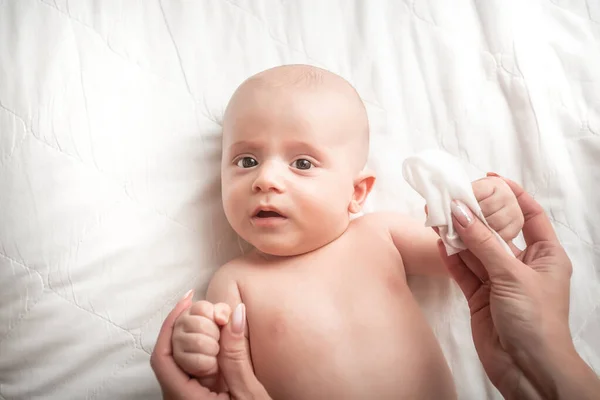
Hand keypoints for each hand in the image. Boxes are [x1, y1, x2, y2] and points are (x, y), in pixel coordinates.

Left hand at [150, 291, 271, 399]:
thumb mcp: (247, 394)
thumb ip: (236, 354)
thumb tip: (234, 313)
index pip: (162, 356)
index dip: (171, 323)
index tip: (188, 300)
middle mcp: (179, 399)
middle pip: (169, 353)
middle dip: (189, 327)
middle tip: (216, 313)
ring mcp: (188, 398)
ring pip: (181, 359)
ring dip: (199, 337)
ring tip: (221, 322)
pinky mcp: (200, 396)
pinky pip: (194, 367)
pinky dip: (206, 349)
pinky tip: (222, 340)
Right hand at [438, 176, 580, 398]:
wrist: (527, 369)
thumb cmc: (535, 320)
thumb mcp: (512, 275)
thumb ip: (483, 243)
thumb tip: (460, 211)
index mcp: (545, 254)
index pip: (530, 215)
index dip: (512, 195)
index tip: (489, 179)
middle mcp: (522, 264)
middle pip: (497, 231)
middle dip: (476, 215)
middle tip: (454, 197)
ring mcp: (499, 281)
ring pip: (476, 250)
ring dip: (459, 235)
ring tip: (439, 216)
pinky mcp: (480, 297)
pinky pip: (464, 271)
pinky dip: (452, 257)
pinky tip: (440, 242)